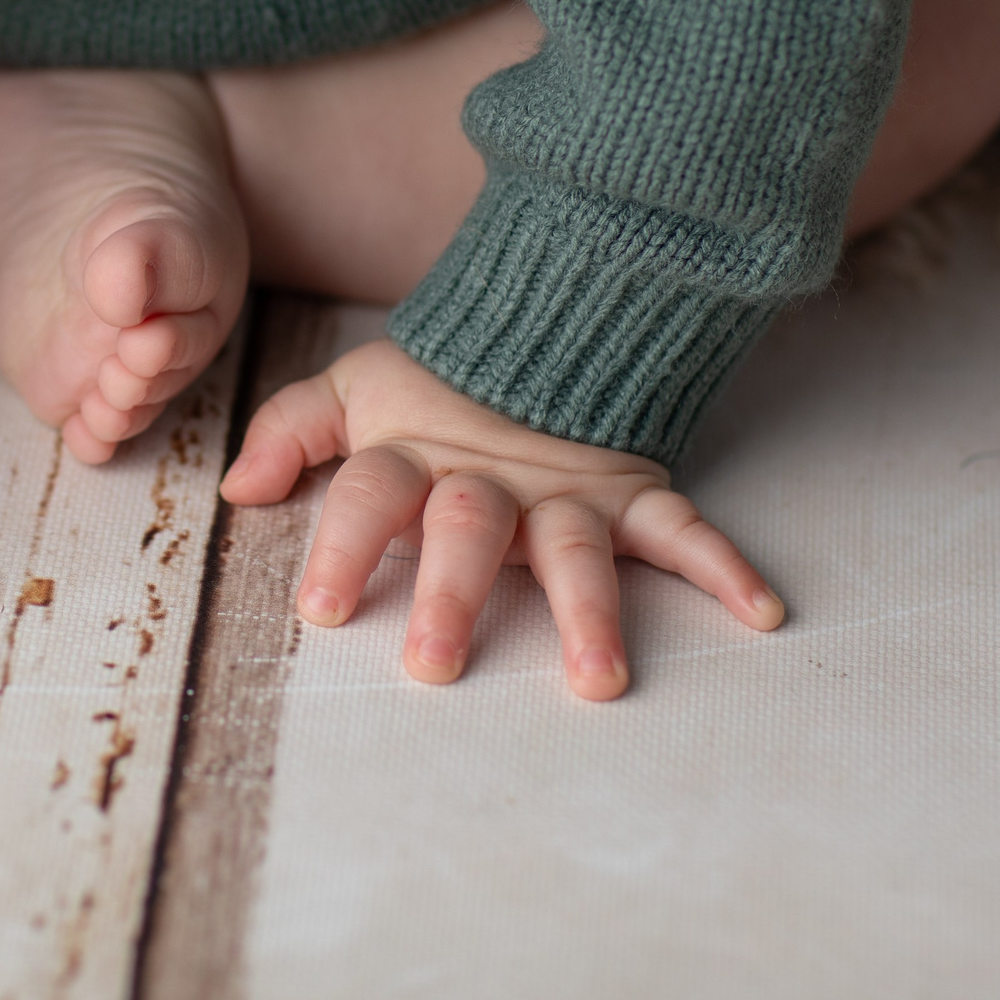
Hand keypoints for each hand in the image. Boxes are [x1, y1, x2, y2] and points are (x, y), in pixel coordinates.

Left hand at [220, 342, 781, 699]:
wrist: (543, 320)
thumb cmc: (435, 385)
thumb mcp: (355, 391)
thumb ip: (292, 431)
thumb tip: (238, 488)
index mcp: (414, 455)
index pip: (369, 493)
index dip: (341, 542)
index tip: (321, 610)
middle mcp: (488, 479)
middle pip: (467, 530)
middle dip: (450, 594)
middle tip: (433, 663)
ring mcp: (565, 486)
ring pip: (573, 549)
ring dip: (588, 612)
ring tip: (597, 679)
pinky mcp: (631, 489)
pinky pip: (682, 527)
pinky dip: (725, 565)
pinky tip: (762, 610)